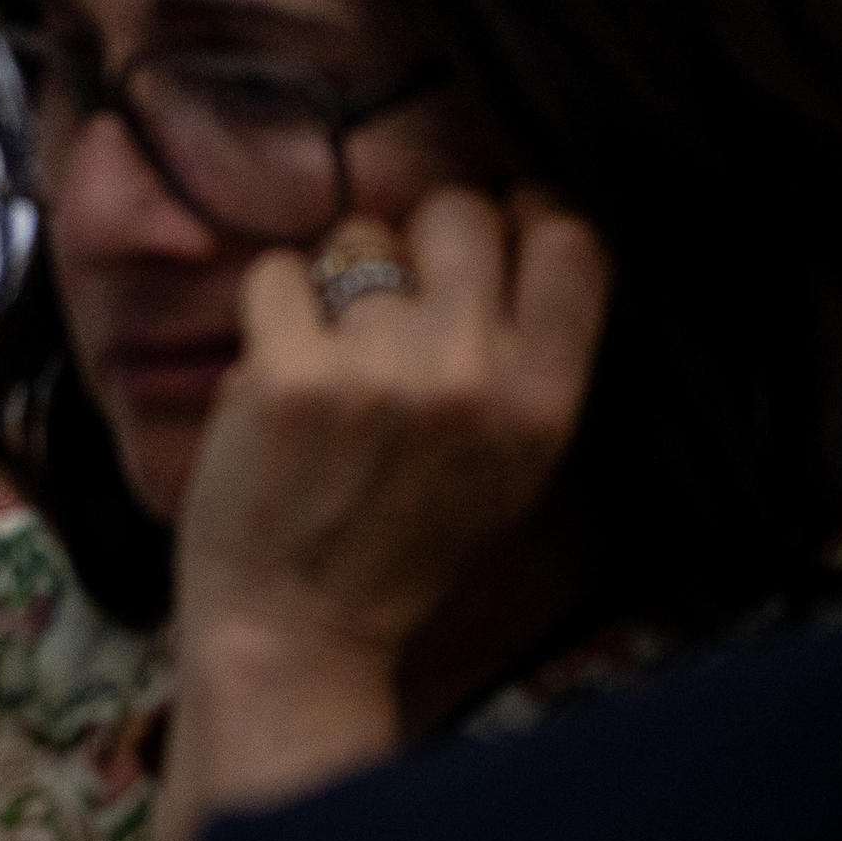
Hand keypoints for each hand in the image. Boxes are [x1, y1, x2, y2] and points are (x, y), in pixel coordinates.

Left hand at [157, 189, 608, 840]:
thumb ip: (525, 353)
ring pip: (357, 236)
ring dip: (336, 281)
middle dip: (420, 236)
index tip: (492, 234)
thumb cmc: (402, 539)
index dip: (526, 216)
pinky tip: (278, 366)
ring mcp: (378, 374)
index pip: (573, 242)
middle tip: (394, 297)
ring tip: (334, 359)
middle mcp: (473, 380)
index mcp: (544, 406)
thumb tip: (526, 218)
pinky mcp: (288, 375)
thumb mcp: (510, 463)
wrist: (302, 628)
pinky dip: (268, 309)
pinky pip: (276, 271)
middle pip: (459, 212)